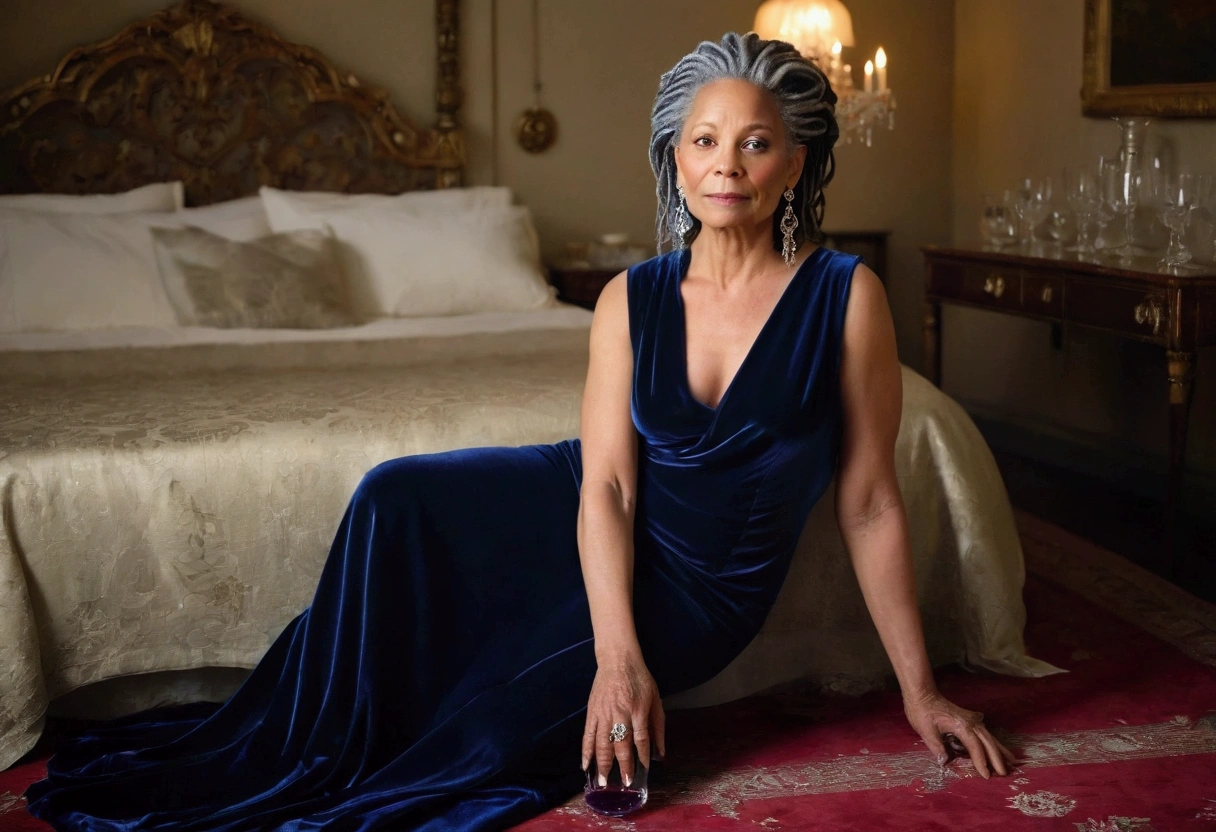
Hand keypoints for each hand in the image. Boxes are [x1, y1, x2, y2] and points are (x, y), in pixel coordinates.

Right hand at [581, 653, 665, 786]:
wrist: (618, 659)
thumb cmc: (640, 679)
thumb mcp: (655, 699)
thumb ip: (658, 725)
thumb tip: (660, 751)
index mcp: (638, 709)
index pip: (640, 738)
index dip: (641, 756)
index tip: (642, 771)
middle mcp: (620, 713)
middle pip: (620, 744)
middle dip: (623, 765)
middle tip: (624, 783)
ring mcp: (603, 713)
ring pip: (601, 743)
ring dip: (602, 764)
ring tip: (603, 781)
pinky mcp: (592, 712)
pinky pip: (587, 734)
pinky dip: (586, 750)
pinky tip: (585, 764)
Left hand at [902, 689, 1017, 778]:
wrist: (923, 694)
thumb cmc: (922, 712)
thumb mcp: (925, 731)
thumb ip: (937, 747)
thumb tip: (946, 762)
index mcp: (961, 725)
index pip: (975, 747)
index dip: (981, 762)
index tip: (986, 776)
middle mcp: (971, 722)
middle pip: (988, 742)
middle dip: (997, 759)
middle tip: (1004, 773)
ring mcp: (972, 720)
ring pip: (990, 737)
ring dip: (999, 750)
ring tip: (1012, 762)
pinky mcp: (970, 719)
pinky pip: (985, 733)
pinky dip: (993, 742)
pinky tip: (1000, 748)